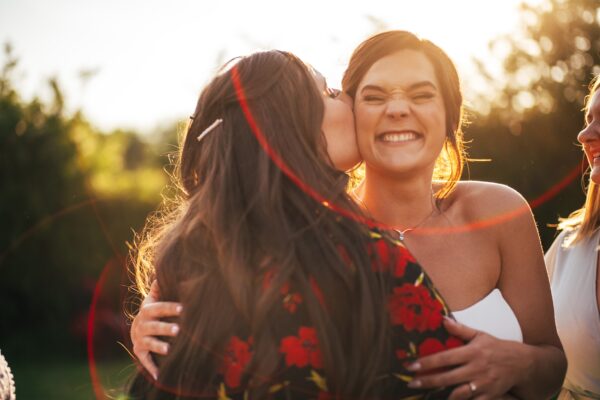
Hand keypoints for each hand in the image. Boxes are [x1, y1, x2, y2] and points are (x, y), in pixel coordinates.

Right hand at [131, 280, 182, 379]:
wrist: (137, 329)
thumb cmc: (152, 312)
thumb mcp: (153, 299)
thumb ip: (158, 288)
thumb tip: (162, 272)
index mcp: (147, 310)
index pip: (157, 308)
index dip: (169, 307)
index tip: (182, 308)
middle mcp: (141, 325)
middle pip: (154, 326)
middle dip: (165, 328)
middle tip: (178, 329)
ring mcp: (139, 339)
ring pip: (149, 343)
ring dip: (158, 346)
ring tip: (170, 349)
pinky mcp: (139, 351)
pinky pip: (144, 360)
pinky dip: (151, 367)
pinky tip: (160, 374)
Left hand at [407, 317, 523, 399]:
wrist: (522, 363)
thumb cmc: (497, 347)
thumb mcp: (479, 335)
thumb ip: (460, 329)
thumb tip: (442, 319)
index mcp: (472, 352)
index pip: (445, 357)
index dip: (427, 363)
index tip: (411, 366)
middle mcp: (476, 368)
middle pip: (447, 377)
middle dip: (428, 381)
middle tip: (411, 384)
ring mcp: (483, 383)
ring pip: (459, 393)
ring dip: (443, 396)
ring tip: (427, 396)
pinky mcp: (490, 395)